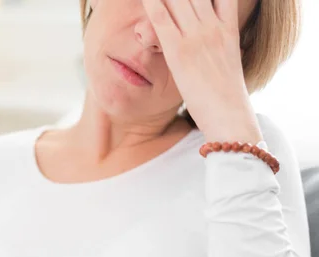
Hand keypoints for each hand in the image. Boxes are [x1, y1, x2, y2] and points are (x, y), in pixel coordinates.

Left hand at [142, 0, 262, 142]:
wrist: (230, 118)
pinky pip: (161, 18)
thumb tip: (219, 44)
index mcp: (228, 28)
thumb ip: (222, 44)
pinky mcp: (180, 52)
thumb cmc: (227, 99)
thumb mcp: (230, 63)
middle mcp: (213, 26)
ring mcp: (197, 37)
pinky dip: (152, 3)